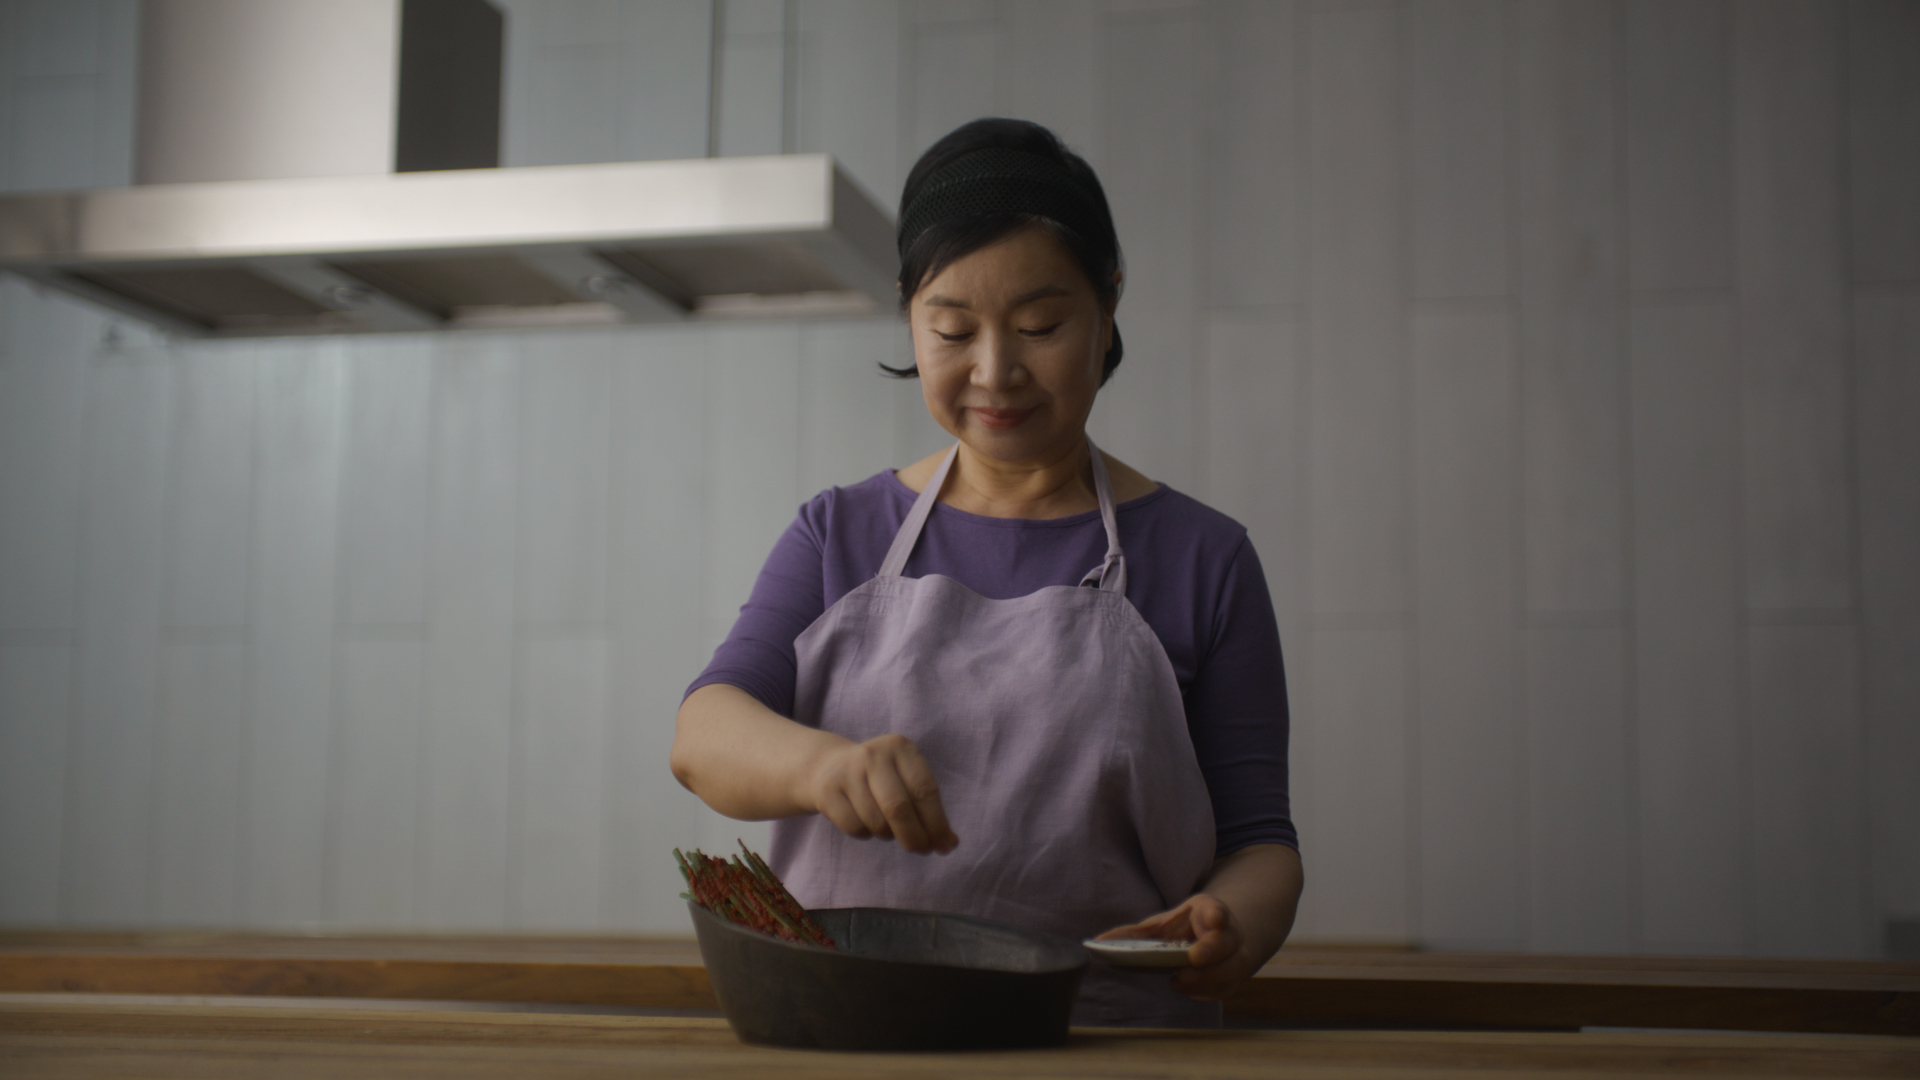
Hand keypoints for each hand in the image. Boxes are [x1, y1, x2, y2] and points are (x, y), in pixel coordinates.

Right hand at [802, 733, 957, 854]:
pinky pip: (855, 827)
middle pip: (899, 808)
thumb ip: (929, 809)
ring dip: (888, 835)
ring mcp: (847, 771)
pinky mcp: (827, 791)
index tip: (945, 845)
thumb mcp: (906, 779)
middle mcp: (873, 754)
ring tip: (888, 827)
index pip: (925, 790)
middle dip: (915, 837)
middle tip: (922, 850)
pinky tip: (865, 822)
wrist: (828, 767)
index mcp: (900, 747)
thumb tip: (949, 844)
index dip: (937, 823)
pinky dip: (866, 834)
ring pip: (876, 822)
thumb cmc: (881, 779)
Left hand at [1096, 893, 1260, 1000]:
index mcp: (1208, 911)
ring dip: (1206, 977)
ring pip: (1232, 968)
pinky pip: (1226, 988)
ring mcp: (1236, 955)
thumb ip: (1133, 934)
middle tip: (1190, 960)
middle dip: (1211, 953)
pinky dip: (1207, 991)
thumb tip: (1097, 942)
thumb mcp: (1159, 925)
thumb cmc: (1180, 930)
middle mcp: (1228, 932)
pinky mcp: (1235, 978)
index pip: (1218, 910)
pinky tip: (1187, 988)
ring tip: (1178, 980)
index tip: (1214, 920)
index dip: (1217, 916)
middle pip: (1228, 942)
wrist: (1211, 940)